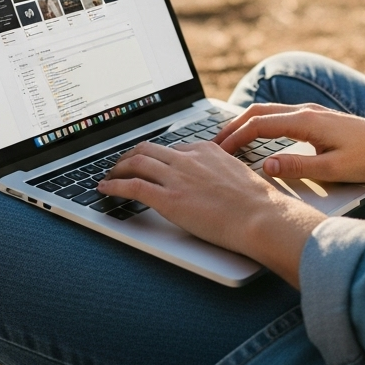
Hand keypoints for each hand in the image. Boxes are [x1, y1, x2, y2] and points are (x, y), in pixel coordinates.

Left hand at [97, 140, 323, 286]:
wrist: (259, 215)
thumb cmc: (256, 202)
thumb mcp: (237, 174)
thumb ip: (219, 171)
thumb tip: (215, 182)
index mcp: (206, 149)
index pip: (173, 148)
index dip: (157, 156)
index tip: (150, 163)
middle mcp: (188, 157)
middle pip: (149, 149)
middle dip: (130, 156)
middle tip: (121, 165)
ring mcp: (176, 177)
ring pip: (136, 162)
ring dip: (118, 168)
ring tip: (110, 176)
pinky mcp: (168, 199)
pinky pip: (132, 186)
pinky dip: (114, 186)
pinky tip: (104, 189)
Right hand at [213, 103, 364, 182]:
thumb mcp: (334, 170)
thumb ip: (299, 168)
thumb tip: (266, 166)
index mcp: (306, 121)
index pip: (259, 125)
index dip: (235, 137)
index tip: (217, 152)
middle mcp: (306, 111)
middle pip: (259, 112)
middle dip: (233, 126)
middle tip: (213, 144)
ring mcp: (312, 113)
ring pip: (269, 112)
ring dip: (246, 124)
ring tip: (229, 141)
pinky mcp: (317, 119)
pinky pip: (280, 116)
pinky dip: (261, 124)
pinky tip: (258, 138)